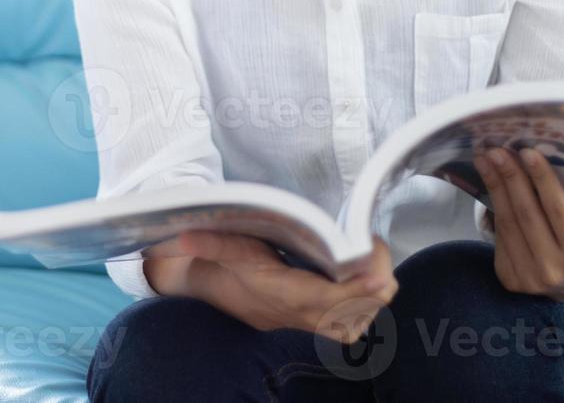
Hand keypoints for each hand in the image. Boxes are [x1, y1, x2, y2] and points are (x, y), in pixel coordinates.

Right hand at [151, 231, 397, 344]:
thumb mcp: (221, 247)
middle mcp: (296, 313)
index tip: (377, 270)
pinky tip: (371, 288)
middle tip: (380, 252)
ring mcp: (306, 322)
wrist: (217, 288)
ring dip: (371, 299)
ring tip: (380, 267)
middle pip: (347, 312)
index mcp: (279, 293)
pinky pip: (347, 328)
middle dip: (372, 287)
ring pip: (352, 324)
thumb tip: (183, 235)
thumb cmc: (226, 262)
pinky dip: (365, 311)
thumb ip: (209, 241)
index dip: (354, 287)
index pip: (323, 297)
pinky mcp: (313, 323)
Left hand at [473, 146, 563, 302]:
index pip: (557, 207)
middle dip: (510, 177)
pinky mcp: (510, 279)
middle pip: (526, 213)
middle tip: (496, 150)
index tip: (526, 151)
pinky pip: (499, 236)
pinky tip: (488, 183)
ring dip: (494, 186)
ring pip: (507, 223)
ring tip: (485, 160)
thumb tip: (548, 151)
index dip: (541, 178)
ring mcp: (530, 277)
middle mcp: (555, 268)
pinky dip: (493, 208)